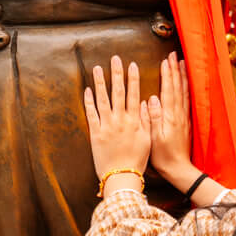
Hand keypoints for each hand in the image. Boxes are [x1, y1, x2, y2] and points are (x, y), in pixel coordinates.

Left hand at [84, 56, 150, 187]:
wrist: (121, 176)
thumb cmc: (137, 160)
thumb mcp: (147, 140)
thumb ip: (147, 120)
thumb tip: (148, 102)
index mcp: (135, 121)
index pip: (134, 94)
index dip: (133, 79)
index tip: (132, 65)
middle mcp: (120, 120)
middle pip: (118, 92)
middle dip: (117, 74)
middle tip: (115, 58)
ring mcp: (106, 126)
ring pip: (103, 99)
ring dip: (101, 82)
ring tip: (98, 68)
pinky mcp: (95, 133)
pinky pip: (91, 114)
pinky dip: (89, 101)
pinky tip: (88, 89)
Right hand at [146, 54, 198, 190]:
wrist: (178, 169)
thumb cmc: (163, 156)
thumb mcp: (154, 138)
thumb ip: (153, 118)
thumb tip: (152, 99)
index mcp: (169, 116)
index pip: (169, 90)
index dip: (168, 74)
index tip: (166, 60)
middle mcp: (178, 114)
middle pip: (178, 87)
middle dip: (175, 70)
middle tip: (174, 55)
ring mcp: (183, 118)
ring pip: (184, 92)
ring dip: (182, 76)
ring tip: (182, 63)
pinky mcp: (185, 122)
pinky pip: (187, 100)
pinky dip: (186, 88)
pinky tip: (185, 83)